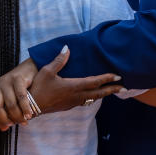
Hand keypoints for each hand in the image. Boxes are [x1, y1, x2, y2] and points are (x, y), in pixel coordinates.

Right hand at [0, 49, 122, 124]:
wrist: (31, 107)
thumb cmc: (38, 88)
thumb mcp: (47, 71)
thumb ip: (59, 59)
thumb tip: (67, 47)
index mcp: (74, 86)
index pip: (95, 82)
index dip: (108, 78)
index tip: (118, 76)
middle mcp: (76, 96)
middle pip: (99, 93)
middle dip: (112, 90)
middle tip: (124, 87)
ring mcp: (73, 103)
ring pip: (93, 99)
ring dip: (103, 94)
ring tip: (112, 91)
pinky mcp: (68, 106)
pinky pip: (85, 102)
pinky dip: (93, 98)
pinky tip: (92, 96)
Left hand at [0, 58, 36, 125]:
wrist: (29, 68)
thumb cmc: (18, 86)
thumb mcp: (8, 97)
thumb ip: (5, 111)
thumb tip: (3, 129)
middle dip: (3, 119)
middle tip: (11, 124)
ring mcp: (6, 81)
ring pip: (10, 104)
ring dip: (18, 116)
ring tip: (24, 121)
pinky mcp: (18, 79)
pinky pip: (21, 97)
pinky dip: (26, 108)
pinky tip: (29, 114)